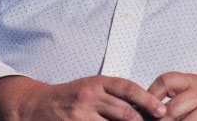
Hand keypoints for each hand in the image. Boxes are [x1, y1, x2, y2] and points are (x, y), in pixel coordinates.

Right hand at [0, 74, 167, 120]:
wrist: (34, 105)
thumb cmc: (69, 97)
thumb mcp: (92, 87)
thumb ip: (114, 95)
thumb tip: (144, 106)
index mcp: (98, 82)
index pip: (129, 89)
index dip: (148, 100)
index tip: (162, 111)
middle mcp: (89, 96)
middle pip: (125, 112)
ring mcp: (80, 114)